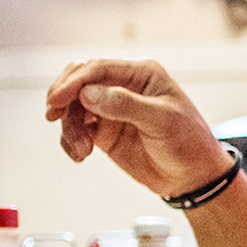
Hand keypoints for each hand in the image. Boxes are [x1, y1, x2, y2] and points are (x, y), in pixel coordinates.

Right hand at [45, 58, 231, 199]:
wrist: (193, 178)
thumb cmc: (188, 143)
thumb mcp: (162, 121)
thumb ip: (125, 105)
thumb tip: (89, 93)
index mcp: (141, 74)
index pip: (99, 68)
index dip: (74, 81)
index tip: (57, 99)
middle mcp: (123, 87)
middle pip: (79, 81)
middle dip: (63, 97)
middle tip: (54, 116)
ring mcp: (112, 108)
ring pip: (74, 107)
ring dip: (70, 126)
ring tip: (81, 150)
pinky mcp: (104, 131)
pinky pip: (77, 128)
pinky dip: (71, 140)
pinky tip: (80, 154)